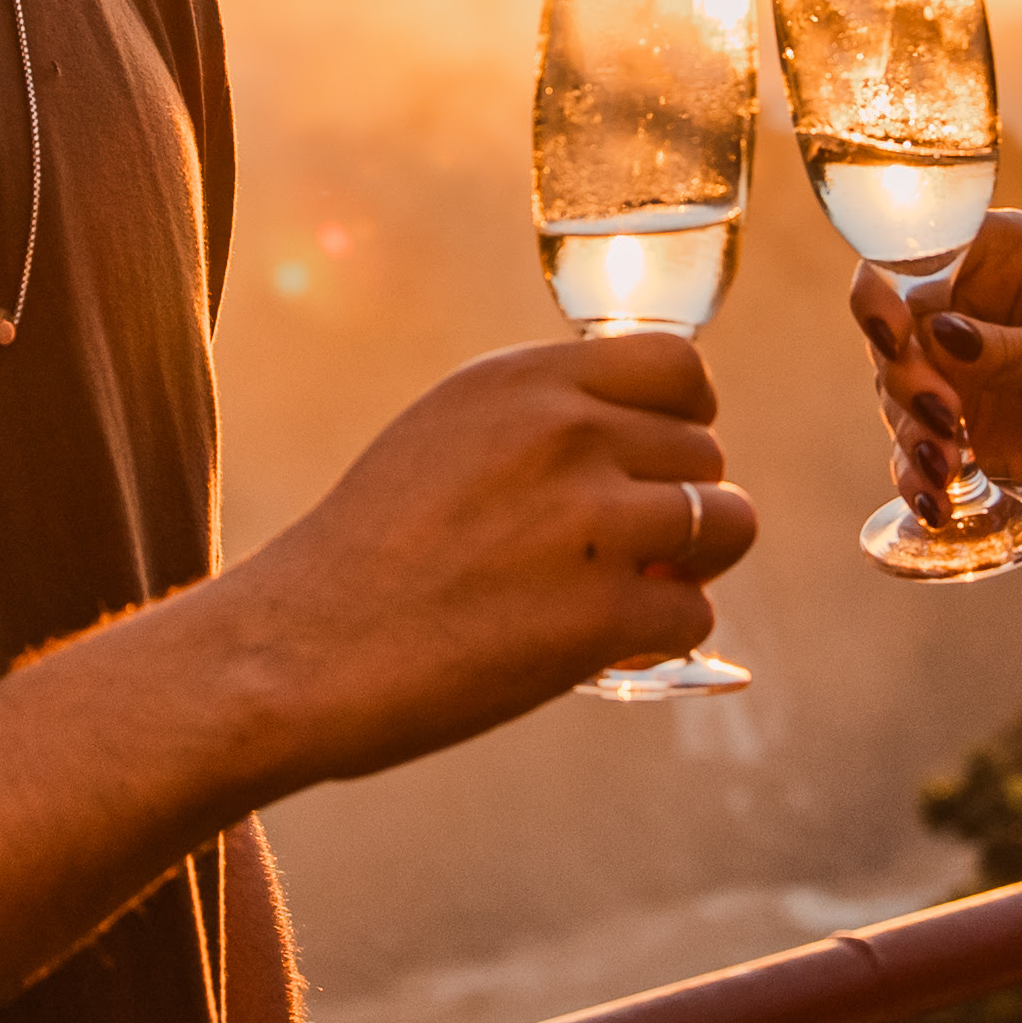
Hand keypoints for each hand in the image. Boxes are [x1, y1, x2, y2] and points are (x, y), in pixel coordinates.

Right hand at [211, 335, 757, 789]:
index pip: (680, 369)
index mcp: (523, 382)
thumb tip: (648, 441)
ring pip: (729, 524)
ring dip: (692, 567)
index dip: (685, 423)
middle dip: (679, 507)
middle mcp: (564, 431)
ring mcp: (590, 519)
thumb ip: (541, 423)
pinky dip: (657, 638)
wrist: (292, 653)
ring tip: (629, 593)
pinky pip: (695, 613)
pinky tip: (597, 649)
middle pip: (707, 454)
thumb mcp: (446, 438)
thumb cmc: (364, 557)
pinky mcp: (601, 613)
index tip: (656, 464)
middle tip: (621, 555)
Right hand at [847, 214, 1021, 556]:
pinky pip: (905, 441)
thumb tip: (940, 334)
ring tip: (951, 466)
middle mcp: (965, 299)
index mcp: (1005, 253)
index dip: (889, 284)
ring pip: (891, 382)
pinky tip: (935, 501)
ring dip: (913, 427)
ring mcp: (949, 362)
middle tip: (945, 415)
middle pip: (891, 317)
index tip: (895, 336)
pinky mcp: (944, 421)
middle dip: (904, 372)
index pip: (922, 243)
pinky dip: (913, 472)